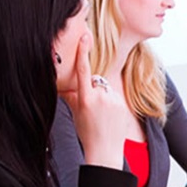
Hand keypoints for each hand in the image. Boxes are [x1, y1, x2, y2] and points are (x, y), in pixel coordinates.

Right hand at [63, 30, 126, 168]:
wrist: (104, 149)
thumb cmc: (87, 132)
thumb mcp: (76, 113)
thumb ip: (72, 96)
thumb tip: (64, 85)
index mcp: (85, 98)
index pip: (83, 70)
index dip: (83, 53)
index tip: (86, 37)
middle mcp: (99, 97)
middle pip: (95, 81)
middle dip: (93, 89)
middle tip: (93, 108)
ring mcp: (113, 100)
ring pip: (105, 89)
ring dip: (103, 96)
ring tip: (102, 115)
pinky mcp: (123, 104)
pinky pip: (115, 96)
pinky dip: (112, 102)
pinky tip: (110, 117)